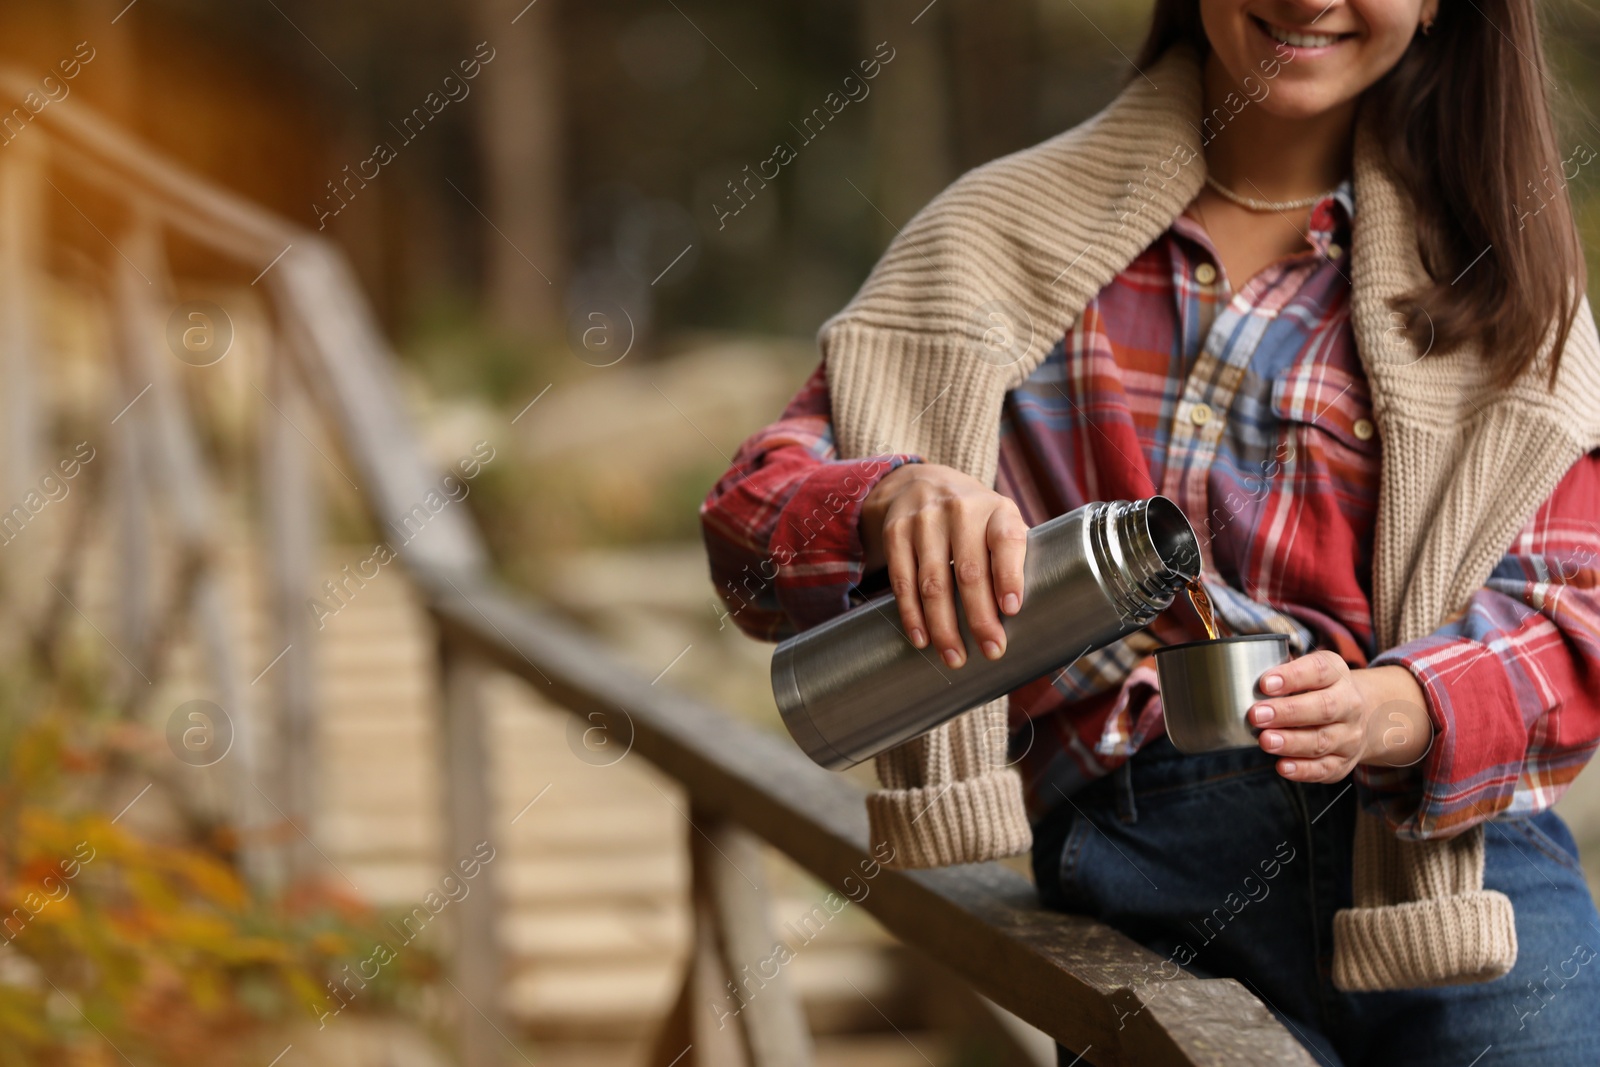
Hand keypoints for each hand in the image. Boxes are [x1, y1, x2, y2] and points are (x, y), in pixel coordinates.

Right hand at [860, 463, 1027, 667]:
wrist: (919, 482)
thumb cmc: (973, 517)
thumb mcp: (998, 520)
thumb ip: (1014, 556)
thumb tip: (1037, 612)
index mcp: (996, 509)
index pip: (1006, 541)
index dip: (1009, 576)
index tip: (1011, 610)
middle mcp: (960, 510)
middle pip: (969, 572)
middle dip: (980, 618)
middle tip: (991, 650)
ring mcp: (924, 521)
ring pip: (933, 583)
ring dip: (944, 626)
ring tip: (955, 657)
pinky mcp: (896, 534)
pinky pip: (903, 582)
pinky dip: (912, 615)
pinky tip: (922, 638)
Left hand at [1246, 652, 1433, 781]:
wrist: (1361, 717)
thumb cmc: (1318, 690)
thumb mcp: (1307, 671)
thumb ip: (1281, 672)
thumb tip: (1243, 675)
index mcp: (1337, 675)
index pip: (1319, 671)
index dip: (1292, 677)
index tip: (1265, 683)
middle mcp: (1349, 704)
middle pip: (1324, 707)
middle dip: (1288, 712)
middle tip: (1257, 715)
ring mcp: (1349, 736)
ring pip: (1322, 740)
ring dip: (1291, 742)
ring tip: (1265, 741)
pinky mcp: (1343, 762)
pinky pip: (1325, 768)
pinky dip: (1303, 769)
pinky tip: (1282, 766)